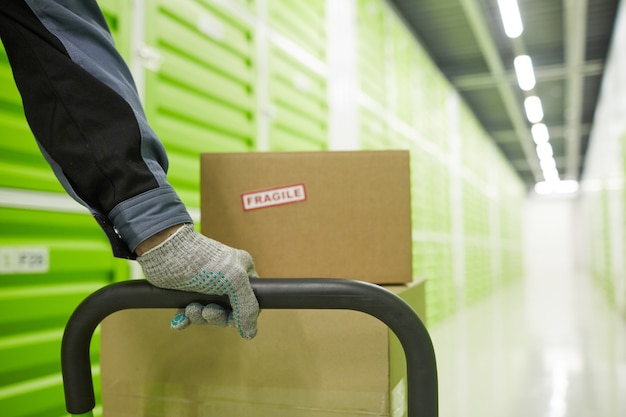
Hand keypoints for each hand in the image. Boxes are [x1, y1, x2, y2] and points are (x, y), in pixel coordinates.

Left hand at [137, 225, 259, 339]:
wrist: (165, 251)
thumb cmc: (202, 261)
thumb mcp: (233, 281)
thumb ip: (247, 306)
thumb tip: (251, 332)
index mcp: (243, 272)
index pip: (251, 302)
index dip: (241, 315)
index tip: (229, 317)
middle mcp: (227, 279)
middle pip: (228, 312)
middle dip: (215, 316)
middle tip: (205, 311)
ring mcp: (207, 286)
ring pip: (208, 313)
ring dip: (199, 317)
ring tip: (189, 309)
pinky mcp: (188, 291)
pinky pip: (190, 313)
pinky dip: (185, 319)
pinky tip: (179, 320)